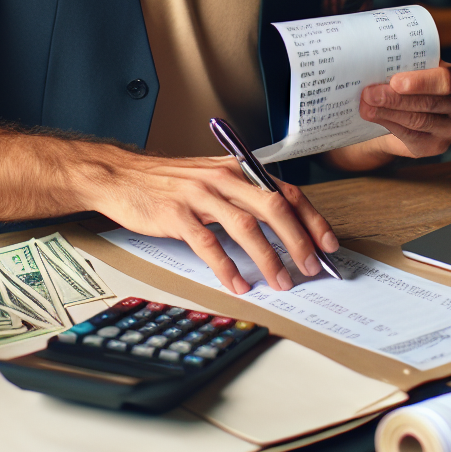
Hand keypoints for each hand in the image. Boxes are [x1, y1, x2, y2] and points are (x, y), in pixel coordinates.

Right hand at [82, 150, 338, 296]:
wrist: (122, 176)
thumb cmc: (170, 182)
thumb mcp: (213, 179)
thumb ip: (245, 196)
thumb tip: (283, 227)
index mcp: (238, 168)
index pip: (287, 191)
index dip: (311, 218)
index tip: (328, 244)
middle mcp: (224, 177)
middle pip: (274, 207)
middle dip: (298, 241)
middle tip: (310, 268)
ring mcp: (200, 195)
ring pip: (246, 227)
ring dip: (268, 258)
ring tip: (280, 282)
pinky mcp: (177, 214)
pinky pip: (208, 244)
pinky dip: (227, 267)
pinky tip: (238, 283)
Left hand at [359, 61, 450, 158]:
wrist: (407, 109)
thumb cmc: (411, 81)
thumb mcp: (412, 68)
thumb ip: (403, 65)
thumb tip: (374, 62)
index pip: (445, 80)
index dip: (420, 82)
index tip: (395, 81)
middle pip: (430, 103)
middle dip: (396, 99)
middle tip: (369, 94)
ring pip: (419, 121)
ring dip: (388, 113)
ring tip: (367, 106)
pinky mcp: (437, 145)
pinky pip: (412, 136)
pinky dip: (390, 125)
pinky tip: (375, 117)